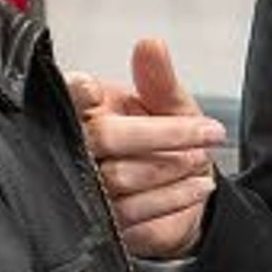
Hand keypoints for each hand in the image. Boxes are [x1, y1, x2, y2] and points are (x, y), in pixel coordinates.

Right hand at [67, 38, 229, 261]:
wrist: (185, 191)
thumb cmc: (166, 142)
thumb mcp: (169, 105)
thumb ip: (159, 79)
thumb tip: (151, 46)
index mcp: (83, 111)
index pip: (65, 97)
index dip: (74, 94)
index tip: (93, 91)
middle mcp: (74, 149)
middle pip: (104, 138)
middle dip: (164, 135)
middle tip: (206, 134)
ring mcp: (83, 190)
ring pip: (120, 178)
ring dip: (172, 168)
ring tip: (200, 160)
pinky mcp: (101, 226)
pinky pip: (133, 213)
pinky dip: (173, 197)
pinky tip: (197, 186)